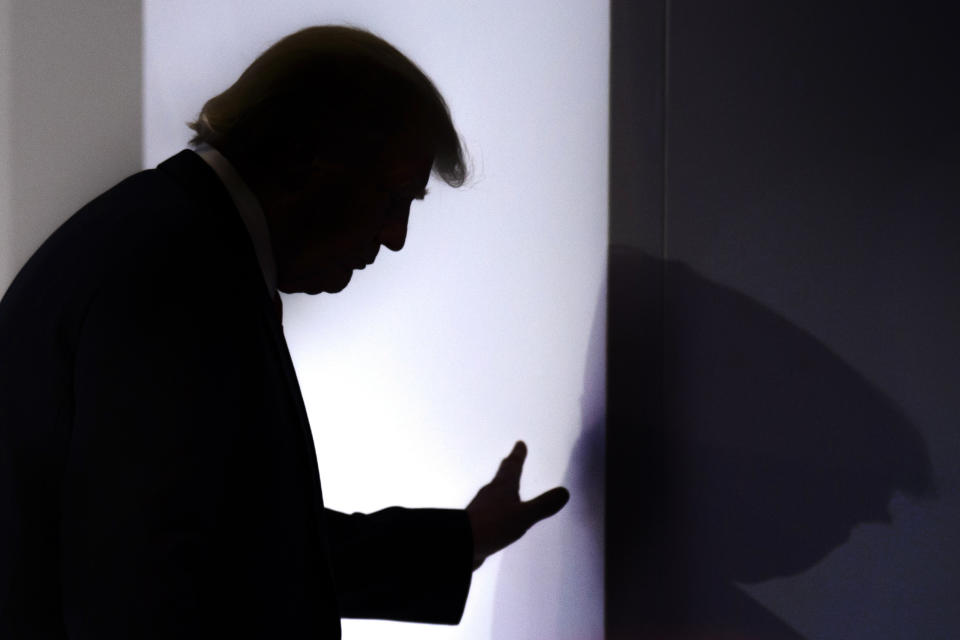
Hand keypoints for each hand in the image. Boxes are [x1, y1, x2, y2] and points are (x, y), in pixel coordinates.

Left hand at [466, 441, 569, 569]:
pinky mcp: (476, 523)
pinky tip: (498, 516)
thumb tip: (564, 492)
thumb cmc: (492, 526)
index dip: (518, 455)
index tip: (519, 444)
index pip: (512, 466)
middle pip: (501, 476)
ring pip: (495, 493)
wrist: (459, 544)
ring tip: (507, 486)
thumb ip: (543, 505)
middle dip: (508, 467)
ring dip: (502, 487)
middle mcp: (490, 493)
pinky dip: (498, 507)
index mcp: (502, 487)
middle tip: (511, 458)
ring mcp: (481, 508)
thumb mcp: (523, 517)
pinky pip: (491, 510)